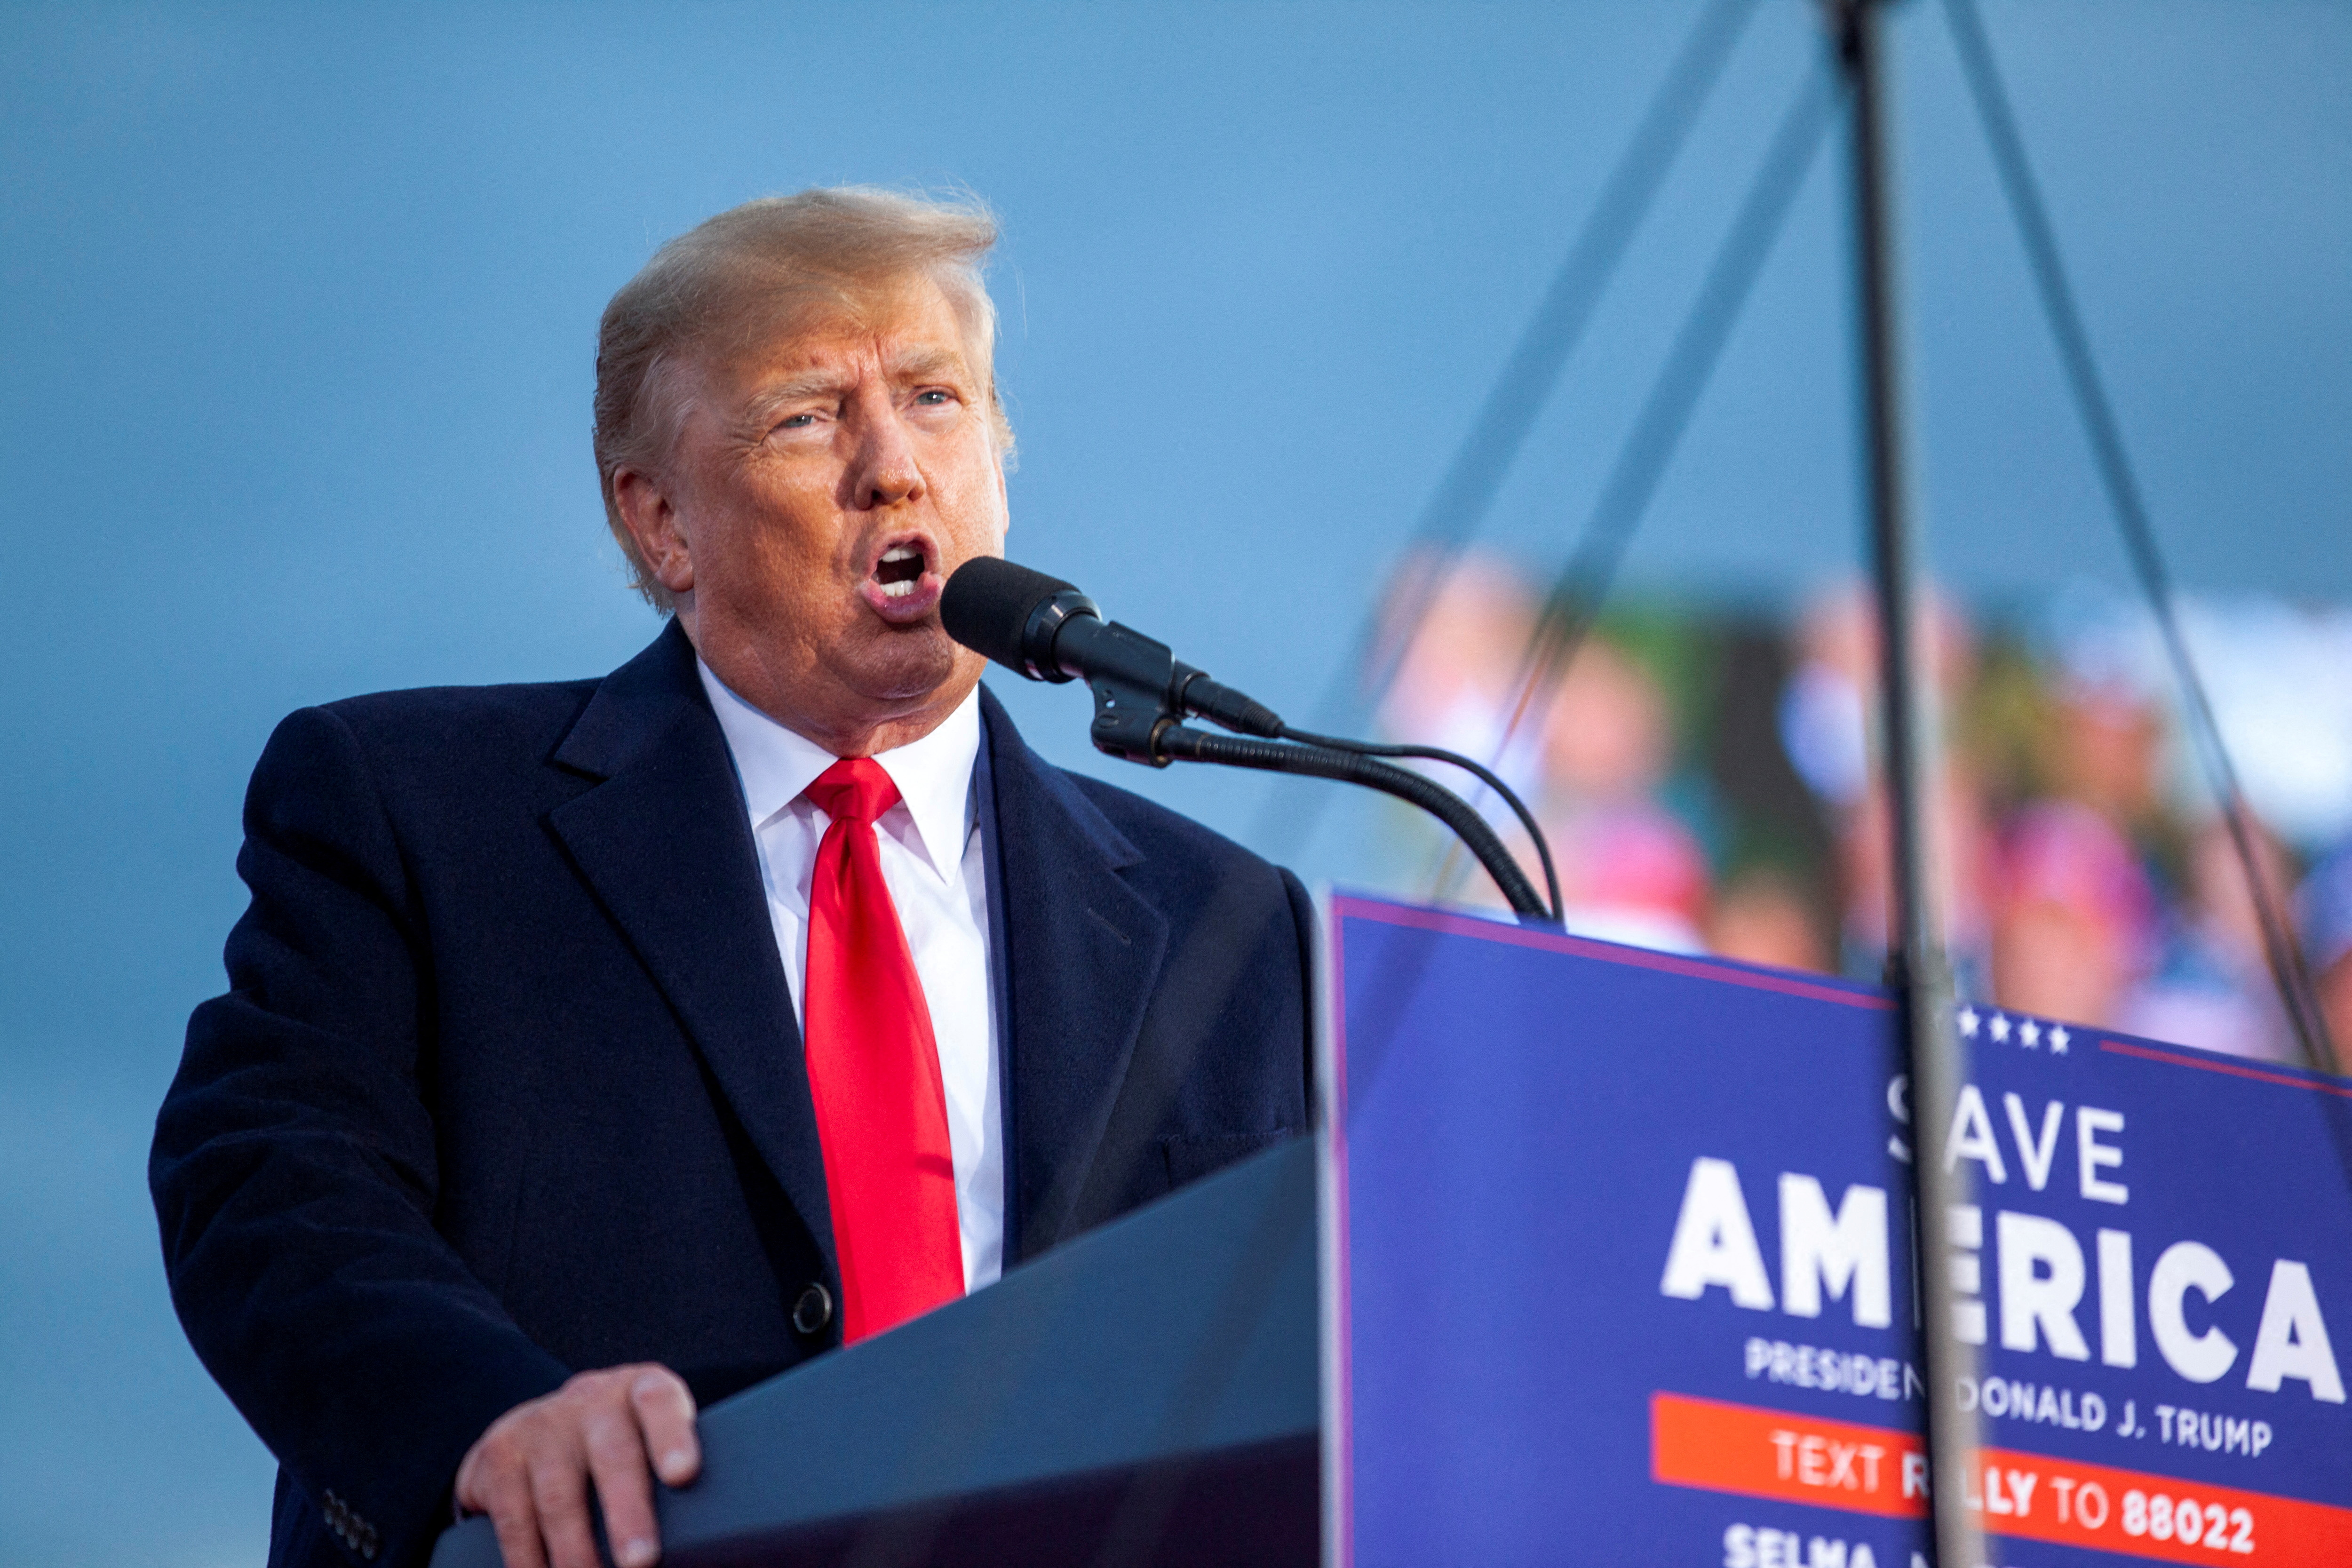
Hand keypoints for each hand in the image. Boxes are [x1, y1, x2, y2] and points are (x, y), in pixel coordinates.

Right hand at [454, 1364, 700, 1567]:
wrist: (540, 1424)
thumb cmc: (619, 1448)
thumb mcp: (647, 1443)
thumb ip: (672, 1476)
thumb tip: (716, 1543)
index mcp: (640, 1391)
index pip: (660, 1402)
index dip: (672, 1435)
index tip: (684, 1474)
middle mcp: (592, 1400)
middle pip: (613, 1455)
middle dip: (628, 1513)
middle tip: (643, 1562)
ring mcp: (542, 1425)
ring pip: (559, 1496)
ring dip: (577, 1552)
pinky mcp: (500, 1455)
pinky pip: (514, 1518)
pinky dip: (529, 1560)